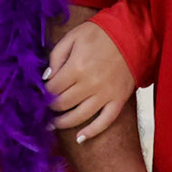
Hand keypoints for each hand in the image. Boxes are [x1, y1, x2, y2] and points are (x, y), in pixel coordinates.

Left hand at [46, 19, 135, 141]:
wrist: (132, 34)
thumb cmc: (99, 33)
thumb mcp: (72, 37)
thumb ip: (56, 56)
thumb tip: (46, 77)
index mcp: (76, 67)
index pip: (52, 88)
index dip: (43, 93)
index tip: (39, 95)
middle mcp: (90, 84)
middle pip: (63, 104)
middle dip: (50, 108)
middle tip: (44, 108)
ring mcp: (106, 94)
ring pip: (79, 117)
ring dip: (63, 123)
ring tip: (52, 125)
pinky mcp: (119, 100)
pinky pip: (105, 121)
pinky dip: (91, 132)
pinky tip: (80, 138)